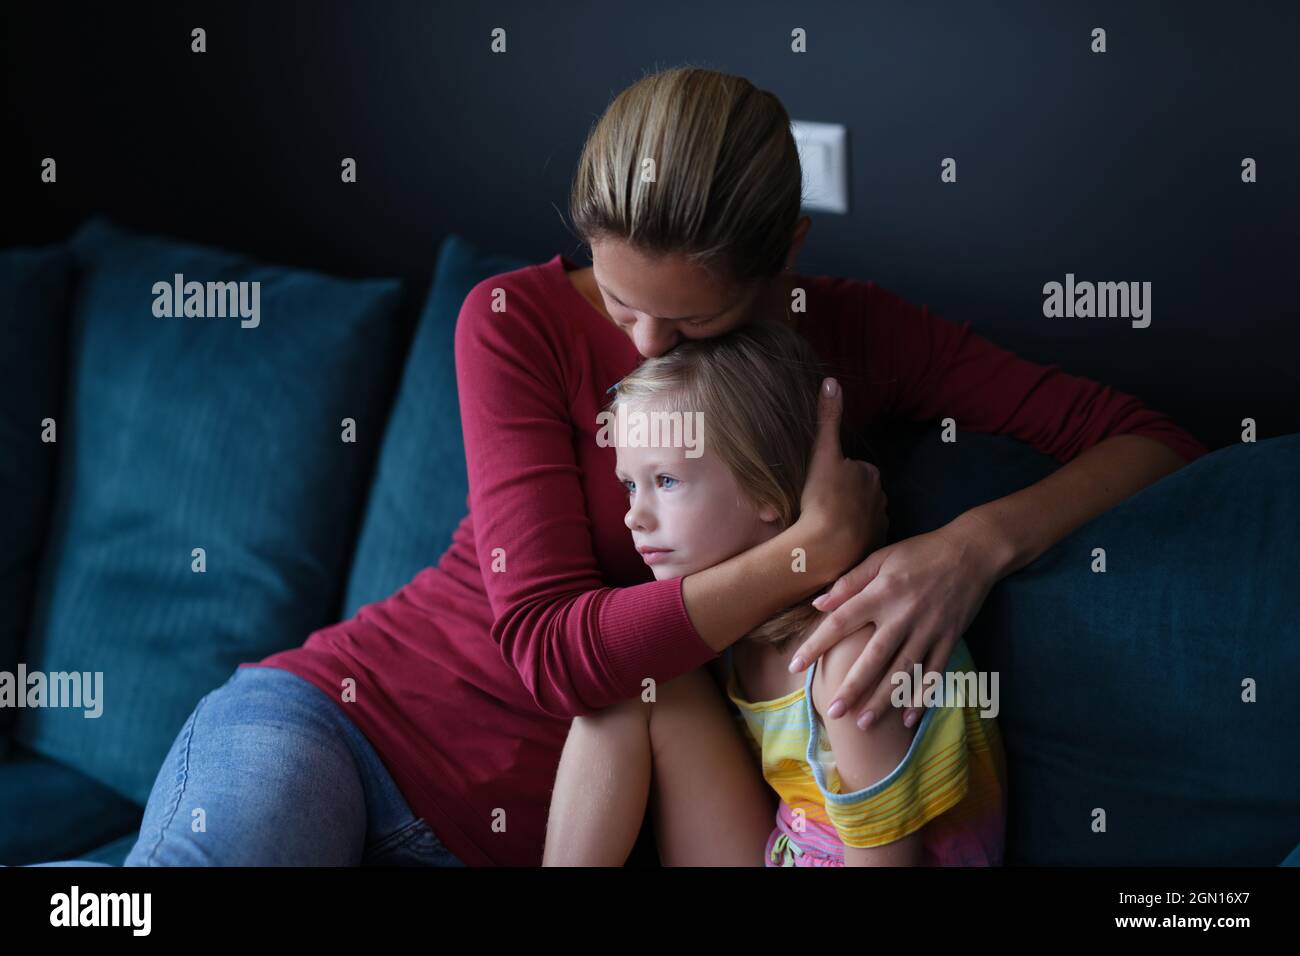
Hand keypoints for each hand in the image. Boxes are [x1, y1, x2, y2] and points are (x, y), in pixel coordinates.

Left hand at [789, 523, 1001, 728]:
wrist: (972, 551)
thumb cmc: (920, 552)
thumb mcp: (881, 557)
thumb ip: (849, 582)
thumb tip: (818, 605)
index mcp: (881, 593)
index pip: (841, 622)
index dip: (816, 644)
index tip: (795, 666)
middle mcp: (903, 615)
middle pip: (873, 657)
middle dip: (852, 687)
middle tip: (834, 712)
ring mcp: (929, 629)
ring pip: (903, 671)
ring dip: (883, 700)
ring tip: (864, 724)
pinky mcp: (949, 639)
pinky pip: (934, 673)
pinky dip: (922, 697)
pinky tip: (907, 720)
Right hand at [795, 378, 888, 572]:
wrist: (828, 546)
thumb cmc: (823, 498)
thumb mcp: (822, 453)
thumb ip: (827, 418)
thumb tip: (832, 381)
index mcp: (870, 473)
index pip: (853, 468)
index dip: (835, 474)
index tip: (819, 484)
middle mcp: (880, 496)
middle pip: (858, 491)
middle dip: (843, 496)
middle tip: (819, 504)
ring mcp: (879, 521)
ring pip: (861, 514)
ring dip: (847, 517)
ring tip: (825, 524)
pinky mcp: (874, 544)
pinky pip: (863, 536)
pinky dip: (852, 537)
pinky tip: (835, 540)